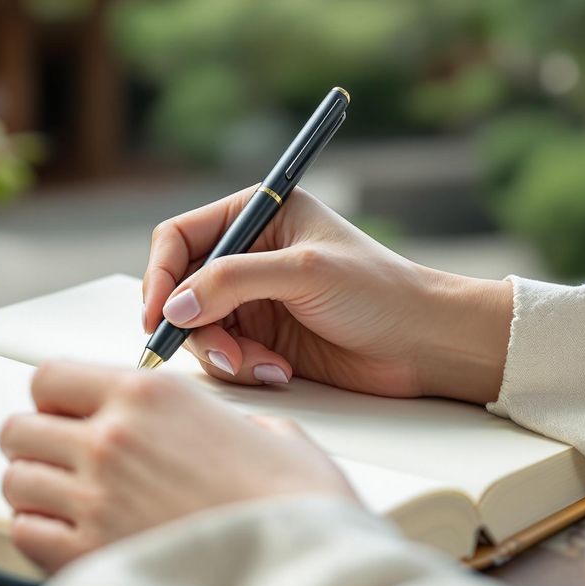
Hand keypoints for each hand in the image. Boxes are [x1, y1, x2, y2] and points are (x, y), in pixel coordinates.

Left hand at [0, 360, 358, 572]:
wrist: (307, 574)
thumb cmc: (299, 507)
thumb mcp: (270, 435)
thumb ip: (222, 421)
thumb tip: (225, 434)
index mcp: (150, 395)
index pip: (49, 375)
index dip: (55, 397)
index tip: (69, 414)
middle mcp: (112, 438)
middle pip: (18, 427)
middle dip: (36, 444)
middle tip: (64, 462)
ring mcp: (95, 497)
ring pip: (14, 479)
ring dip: (35, 491)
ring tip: (67, 504)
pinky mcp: (88, 556)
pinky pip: (23, 532)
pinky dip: (37, 534)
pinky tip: (68, 538)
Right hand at [144, 186, 511, 403]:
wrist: (426, 345)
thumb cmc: (379, 292)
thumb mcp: (303, 272)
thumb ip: (233, 281)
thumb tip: (174, 306)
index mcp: (258, 214)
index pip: (179, 237)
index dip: (160, 274)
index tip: (158, 314)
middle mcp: (248, 253)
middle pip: (180, 289)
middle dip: (196, 325)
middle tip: (224, 354)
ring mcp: (253, 299)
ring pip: (199, 329)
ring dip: (223, 353)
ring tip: (264, 365)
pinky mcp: (263, 339)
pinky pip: (224, 357)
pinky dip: (242, 368)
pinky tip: (279, 371)